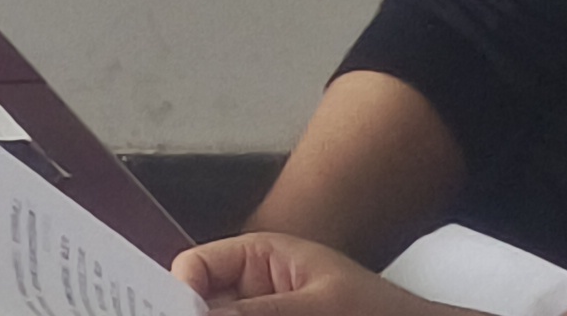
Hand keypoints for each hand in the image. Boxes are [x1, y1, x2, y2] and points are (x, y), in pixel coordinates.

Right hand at [177, 233, 452, 315]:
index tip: (184, 315)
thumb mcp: (319, 307)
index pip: (195, 267)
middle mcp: (252, 287)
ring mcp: (263, 312)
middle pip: (205, 302)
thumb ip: (257, 312)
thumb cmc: (384, 311)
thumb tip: (201, 312)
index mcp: (257, 256)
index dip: (182, 292)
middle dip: (200, 313)